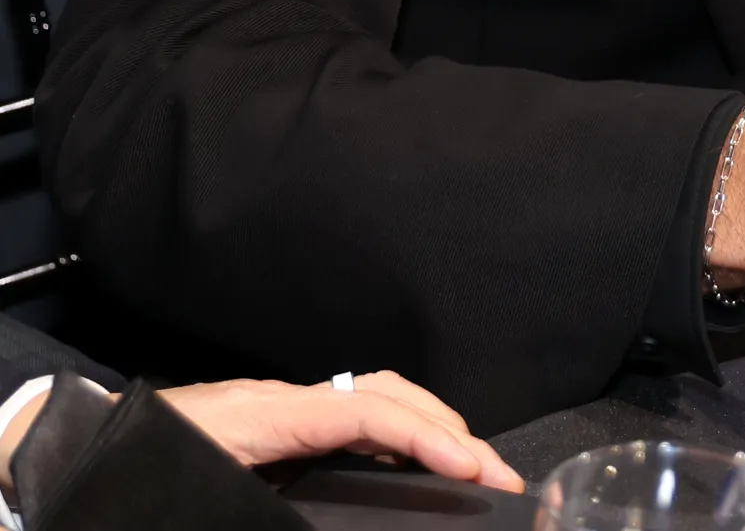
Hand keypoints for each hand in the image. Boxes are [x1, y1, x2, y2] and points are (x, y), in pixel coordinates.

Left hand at [158, 371, 522, 488]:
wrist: (84, 448)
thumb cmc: (135, 471)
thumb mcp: (195, 495)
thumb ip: (255, 502)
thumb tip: (321, 515)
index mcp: (267, 415)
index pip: (366, 413)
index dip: (424, 437)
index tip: (470, 467)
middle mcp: (282, 401)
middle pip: (383, 392)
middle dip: (447, 427)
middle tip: (497, 475)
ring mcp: (282, 409)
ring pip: (372, 398)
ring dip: (428, 425)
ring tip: (471, 467)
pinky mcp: (277, 425)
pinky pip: (352, 416)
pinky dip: (397, 432)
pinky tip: (415, 465)